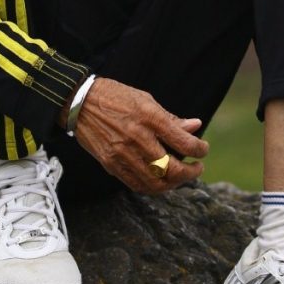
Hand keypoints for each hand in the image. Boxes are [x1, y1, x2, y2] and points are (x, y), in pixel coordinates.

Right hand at [73, 77, 208, 193]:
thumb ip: (171, 118)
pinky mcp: (111, 164)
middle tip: (197, 168)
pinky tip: (160, 180)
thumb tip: (196, 126)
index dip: (199, 149)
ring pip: (155, 182)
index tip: (203, 149)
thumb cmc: (116, 97)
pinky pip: (136, 184)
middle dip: (190, 172)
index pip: (183, 142)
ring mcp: (122, 153)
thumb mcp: (146, 100)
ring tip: (181, 177)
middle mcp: (137, 137)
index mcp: (149, 117)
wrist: (80, 102)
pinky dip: (153, 187)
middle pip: (171, 168)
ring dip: (174, 183)